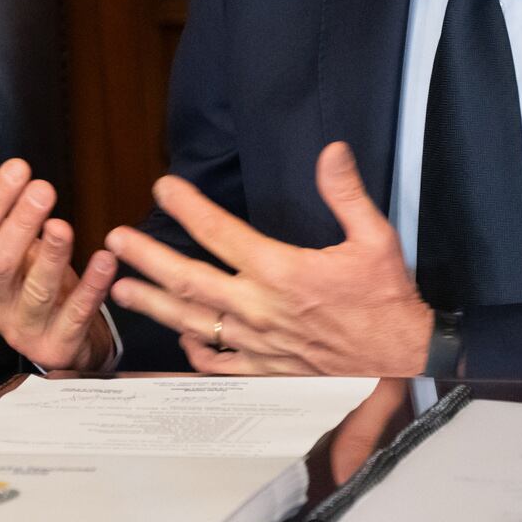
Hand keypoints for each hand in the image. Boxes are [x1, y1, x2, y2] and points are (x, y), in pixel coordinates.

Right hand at [0, 157, 117, 370]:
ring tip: (63, 226)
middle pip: (0, 263)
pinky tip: (105, 260)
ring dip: (51, 258)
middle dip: (20, 225)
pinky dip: (92, 288)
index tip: (19, 167)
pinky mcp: (56, 347)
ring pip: (36, 293)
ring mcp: (23, 329)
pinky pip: (75, 316)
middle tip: (43, 189)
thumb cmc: (24, 280)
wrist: (58, 338)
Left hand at [106, 142, 433, 375]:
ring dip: (154, 305)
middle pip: (191, 280)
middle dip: (148, 258)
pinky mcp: (268, 370)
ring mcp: (260, 343)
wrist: (406, 359)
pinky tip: (177, 340)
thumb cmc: (389, 299)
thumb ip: (347, 194)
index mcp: (282, 272)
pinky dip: (194, 352)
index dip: (188, 207)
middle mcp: (261, 308)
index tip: (164, 186)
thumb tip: (332, 152)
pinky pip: (220, 365)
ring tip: (119, 289)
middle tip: (115, 240)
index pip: (221, 232)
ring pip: (194, 322)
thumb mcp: (376, 238)